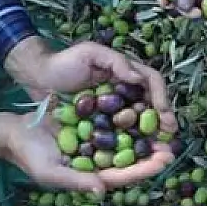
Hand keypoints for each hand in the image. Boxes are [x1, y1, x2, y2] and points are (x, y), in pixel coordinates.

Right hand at [0, 110, 172, 193]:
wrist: (13, 130)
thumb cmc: (29, 156)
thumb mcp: (50, 171)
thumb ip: (76, 180)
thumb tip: (101, 191)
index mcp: (92, 175)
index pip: (124, 174)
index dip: (145, 169)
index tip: (164, 161)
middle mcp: (99, 161)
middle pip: (132, 158)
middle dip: (153, 153)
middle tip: (173, 144)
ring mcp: (96, 143)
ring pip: (127, 140)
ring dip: (146, 134)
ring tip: (166, 126)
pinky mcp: (92, 125)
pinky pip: (115, 122)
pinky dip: (130, 117)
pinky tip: (145, 107)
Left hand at [6, 39, 176, 133]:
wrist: (37, 77)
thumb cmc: (63, 62)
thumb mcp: (90, 53)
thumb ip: (116, 62)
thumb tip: (138, 78)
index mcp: (126, 72)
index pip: (152, 81)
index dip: (161, 96)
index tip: (164, 114)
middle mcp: (126, 89)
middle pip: (152, 103)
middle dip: (163, 119)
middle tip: (169, 135)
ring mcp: (115, 105)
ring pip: (140, 119)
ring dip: (152, 132)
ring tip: (160, 146)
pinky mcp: (103, 120)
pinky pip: (122, 130)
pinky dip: (132, 140)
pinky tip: (137, 152)